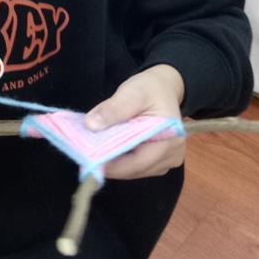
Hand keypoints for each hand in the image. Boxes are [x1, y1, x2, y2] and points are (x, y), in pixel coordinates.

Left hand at [85, 65, 185, 180]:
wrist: (163, 88)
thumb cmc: (150, 89)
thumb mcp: (132, 92)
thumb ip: (114, 108)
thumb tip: (92, 125)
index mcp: (170, 138)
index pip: (138, 162)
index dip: (113, 165)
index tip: (90, 161)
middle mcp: (172, 155)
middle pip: (136, 169)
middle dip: (111, 164)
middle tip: (86, 156)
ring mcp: (167, 161)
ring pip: (134, 170)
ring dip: (115, 163)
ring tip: (94, 152)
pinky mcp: (159, 162)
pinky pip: (137, 167)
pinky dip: (121, 161)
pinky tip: (107, 151)